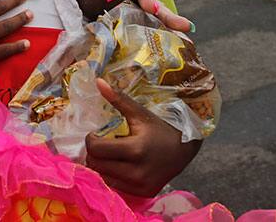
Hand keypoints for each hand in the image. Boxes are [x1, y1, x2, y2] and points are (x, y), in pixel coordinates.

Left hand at [84, 79, 200, 196]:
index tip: (96, 134)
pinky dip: (112, 176)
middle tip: (101, 144)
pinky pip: (115, 186)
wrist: (185, 149)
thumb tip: (98, 81)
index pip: (96, 149)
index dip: (91, 140)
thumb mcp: (140, 113)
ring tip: (110, 154)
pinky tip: (119, 165)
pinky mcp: (143, 193)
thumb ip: (118, 98)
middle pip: (96, 165)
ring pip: (103, 178)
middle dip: (94, 153)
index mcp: (135, 149)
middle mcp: (137, 172)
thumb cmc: (160, 128)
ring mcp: (140, 185)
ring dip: (101, 166)